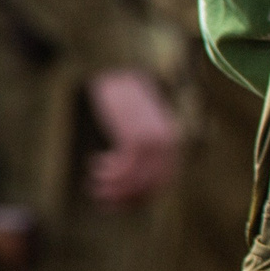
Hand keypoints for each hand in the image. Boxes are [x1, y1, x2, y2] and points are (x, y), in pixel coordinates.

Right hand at [86, 68, 179, 207]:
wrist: (123, 66)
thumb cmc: (129, 96)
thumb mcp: (142, 124)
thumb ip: (143, 147)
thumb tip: (130, 177)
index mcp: (174, 142)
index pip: (163, 182)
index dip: (140, 198)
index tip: (119, 204)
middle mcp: (169, 144)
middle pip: (150, 186)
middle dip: (124, 198)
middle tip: (102, 200)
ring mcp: (154, 141)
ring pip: (136, 180)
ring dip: (113, 187)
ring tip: (95, 184)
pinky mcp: (137, 135)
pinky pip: (125, 167)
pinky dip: (109, 172)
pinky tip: (96, 165)